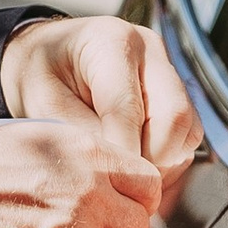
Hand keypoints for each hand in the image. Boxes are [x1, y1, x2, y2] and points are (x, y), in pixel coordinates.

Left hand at [0, 15, 202, 197]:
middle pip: (174, 116)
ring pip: (187, 130)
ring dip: (162, 164)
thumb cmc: (40, 75)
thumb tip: (118, 172)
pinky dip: (167, 162)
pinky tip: (136, 168)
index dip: (121, 153)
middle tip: (121, 185)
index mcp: (112, 42)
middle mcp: (150, 51)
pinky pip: (187, 137)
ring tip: (125, 178)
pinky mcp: (175, 94)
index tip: (107, 184)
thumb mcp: (44, 104)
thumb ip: (82, 133)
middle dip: (150, 161)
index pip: (128, 107)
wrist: (47, 55)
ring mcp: (167, 71)